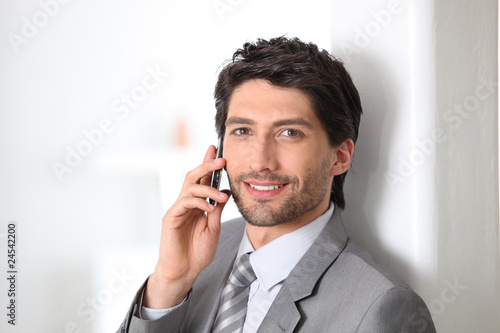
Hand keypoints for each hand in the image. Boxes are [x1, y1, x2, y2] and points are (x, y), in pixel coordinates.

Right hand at [144, 145, 230, 308]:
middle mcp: (185, 203)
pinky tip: (208, 207)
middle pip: (193, 177)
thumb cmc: (198, 252)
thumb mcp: (214, 228)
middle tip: (221, 160)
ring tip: (221, 196)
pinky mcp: (170, 218)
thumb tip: (226, 192)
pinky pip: (184, 202)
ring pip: (189, 187)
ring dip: (207, 188)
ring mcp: (177, 209)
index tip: (218, 151)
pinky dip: (198, 202)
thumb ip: (217, 210)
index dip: (208, 165)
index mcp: (197, 204)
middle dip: (206, 165)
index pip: (202, 180)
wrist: (184, 272)